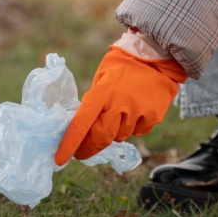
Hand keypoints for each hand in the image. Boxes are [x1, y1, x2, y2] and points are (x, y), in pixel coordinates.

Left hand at [54, 46, 186, 164]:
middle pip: (101, 137)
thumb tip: (85, 127)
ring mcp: (138, 112)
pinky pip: (138, 131)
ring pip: (120, 136)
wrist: (157, 57)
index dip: (71, 143)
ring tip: (120, 112)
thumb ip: (94, 101)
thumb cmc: (123, 66)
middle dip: (90, 147)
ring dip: (115, 131)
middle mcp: (120, 104)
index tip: (60, 159)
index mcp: (103, 92)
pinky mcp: (153, 117)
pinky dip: (134, 125)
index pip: (82, 122)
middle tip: (82, 151)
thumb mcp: (102, 78)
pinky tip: (137, 109)